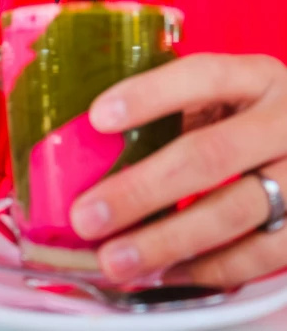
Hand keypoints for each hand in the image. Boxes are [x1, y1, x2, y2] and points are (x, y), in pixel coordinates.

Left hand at [69, 54, 286, 286]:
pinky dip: (209, 269)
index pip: (203, 76)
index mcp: (258, 77)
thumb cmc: (252, 118)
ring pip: (235, 211)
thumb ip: (177, 110)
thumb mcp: (225, 96)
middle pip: (211, 155)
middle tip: (87, 215)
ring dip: (167, 241)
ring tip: (116, 259)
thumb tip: (94, 145)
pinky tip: (166, 273)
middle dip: (141, 190)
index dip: (149, 95)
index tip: (98, 118)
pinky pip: (262, 255)